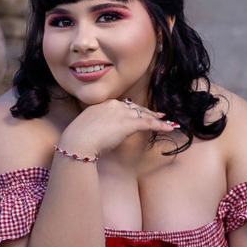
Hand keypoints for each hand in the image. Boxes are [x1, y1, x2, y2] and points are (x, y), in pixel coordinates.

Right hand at [58, 98, 179, 159]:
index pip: (123, 106)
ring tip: (168, 123)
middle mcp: (113, 105)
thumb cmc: (78, 140)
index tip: (140, 112)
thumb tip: (102, 133)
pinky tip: (169, 128)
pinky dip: (160, 126)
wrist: (77, 142)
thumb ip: (97, 126)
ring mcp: (121, 113)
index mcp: (103, 104)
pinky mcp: (128, 123)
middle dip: (148, 112)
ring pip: (144, 115)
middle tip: (160, 115)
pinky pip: (148, 123)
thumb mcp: (86, 127)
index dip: (134, 110)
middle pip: (136, 108)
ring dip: (157, 119)